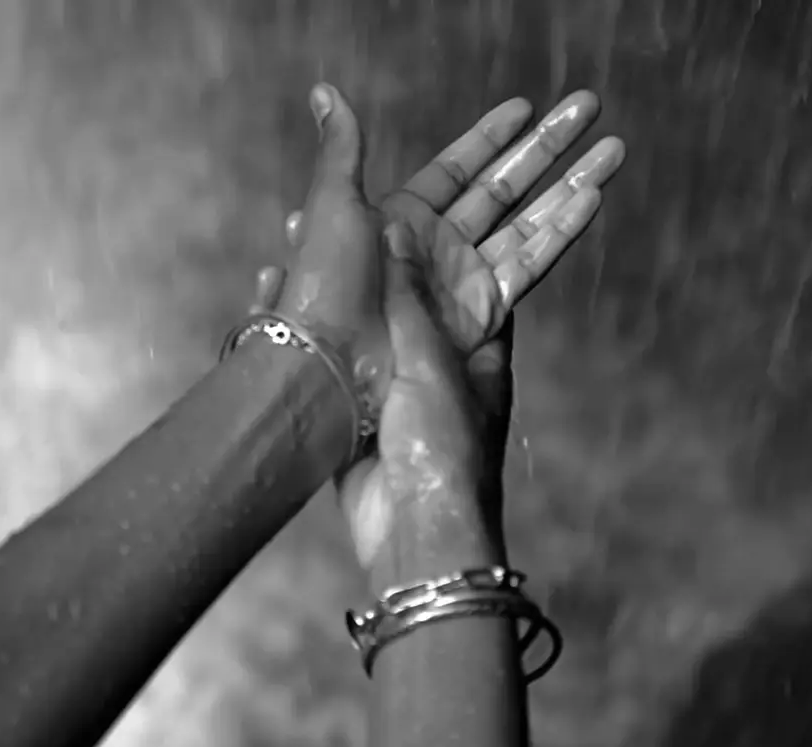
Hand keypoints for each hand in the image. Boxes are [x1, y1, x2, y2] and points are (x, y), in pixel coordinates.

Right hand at [257, 89, 625, 563]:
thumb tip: (394, 227)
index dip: (534, 204)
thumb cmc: (443, 448)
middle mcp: (446, 343)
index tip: (530, 152)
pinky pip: (339, 337)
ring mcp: (401, 367)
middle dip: (434, 214)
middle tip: (424, 161)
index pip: (512, 251)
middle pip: (447, 261)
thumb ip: (412, 295)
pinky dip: (317, 304)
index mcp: (483, 333)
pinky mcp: (360, 394)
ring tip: (307, 215)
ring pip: (377, 296)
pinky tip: (278, 281)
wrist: (412, 530)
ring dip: (349, 257)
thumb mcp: (434, 363)